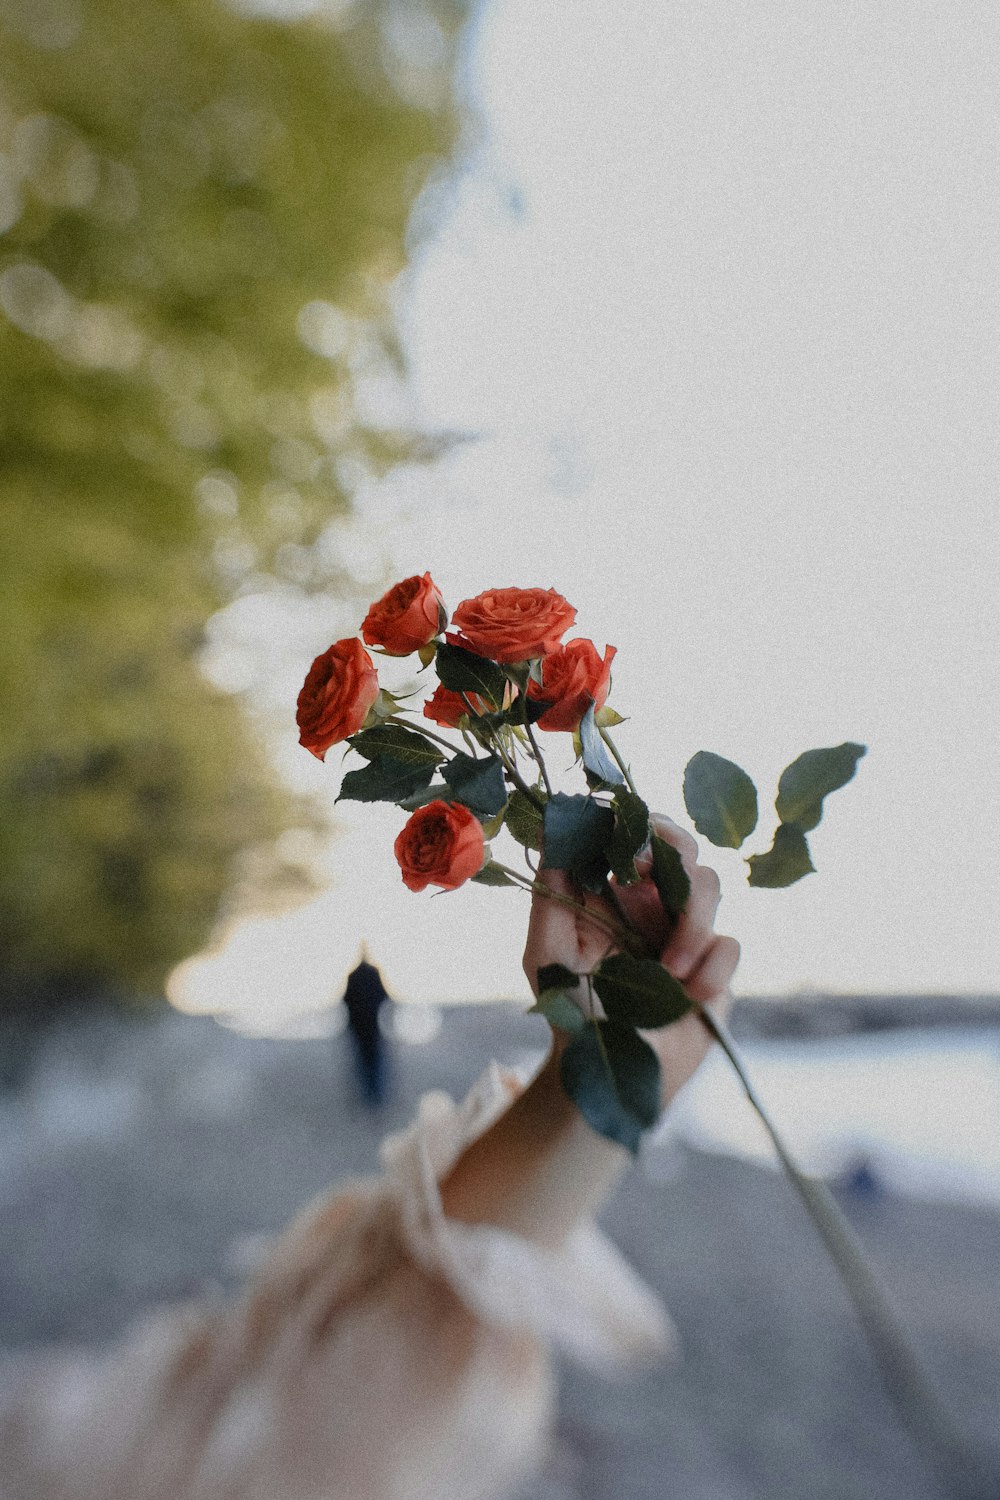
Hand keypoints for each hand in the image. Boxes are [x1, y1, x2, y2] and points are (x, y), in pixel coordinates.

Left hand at [522, 814, 740, 1106]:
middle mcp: (653, 904)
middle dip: (675, 851)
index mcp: (614, 892)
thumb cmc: (571, 1013)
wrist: (606, 1078)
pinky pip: (731, 945)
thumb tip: (556, 835)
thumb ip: (550, 897)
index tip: (628, 845)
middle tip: (647, 873)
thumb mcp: (546, 954)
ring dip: (691, 924)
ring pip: (712, 885)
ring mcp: (687, 933)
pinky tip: (687, 996)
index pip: (637, 835)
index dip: (640, 826)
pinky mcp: (715, 969)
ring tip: (667, 971)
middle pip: (684, 846)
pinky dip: (711, 968)